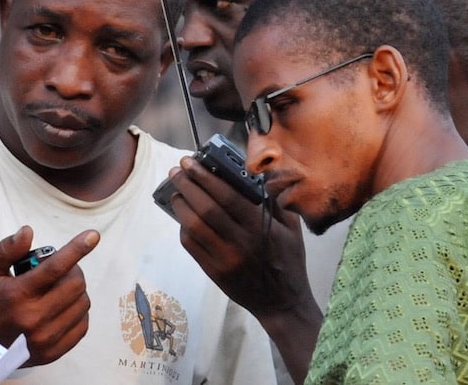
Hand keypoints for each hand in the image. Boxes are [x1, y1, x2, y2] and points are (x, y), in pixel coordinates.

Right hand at [0, 226, 98, 365]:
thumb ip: (7, 249)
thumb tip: (27, 231)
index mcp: (17, 295)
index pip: (55, 268)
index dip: (77, 248)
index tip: (93, 235)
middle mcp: (33, 319)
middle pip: (75, 285)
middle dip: (73, 270)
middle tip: (61, 269)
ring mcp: (44, 339)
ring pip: (82, 304)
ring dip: (76, 290)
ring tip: (59, 288)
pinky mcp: (52, 353)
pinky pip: (82, 326)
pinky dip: (78, 311)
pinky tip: (63, 306)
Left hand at [168, 154, 319, 321]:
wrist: (282, 304)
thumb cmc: (289, 260)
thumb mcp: (291, 228)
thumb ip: (274, 200)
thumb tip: (257, 172)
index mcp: (260, 227)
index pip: (226, 196)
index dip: (206, 177)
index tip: (191, 162)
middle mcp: (240, 242)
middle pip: (205, 208)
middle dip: (187, 185)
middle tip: (177, 170)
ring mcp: (224, 259)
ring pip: (193, 226)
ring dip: (181, 205)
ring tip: (176, 190)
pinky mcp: (213, 272)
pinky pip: (191, 245)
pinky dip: (183, 227)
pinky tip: (183, 216)